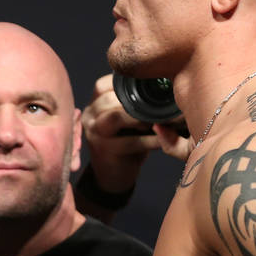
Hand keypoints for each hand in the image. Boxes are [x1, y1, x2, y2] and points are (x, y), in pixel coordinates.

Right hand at [82, 74, 189, 192]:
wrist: (113, 173)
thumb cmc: (126, 139)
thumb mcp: (126, 116)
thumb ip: (134, 100)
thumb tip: (165, 81)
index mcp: (94, 102)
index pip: (106, 83)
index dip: (130, 83)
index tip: (154, 86)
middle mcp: (90, 115)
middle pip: (111, 99)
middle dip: (139, 101)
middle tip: (163, 103)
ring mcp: (94, 133)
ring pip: (116, 117)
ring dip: (142, 118)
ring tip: (161, 120)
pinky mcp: (104, 151)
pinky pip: (130, 142)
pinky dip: (150, 140)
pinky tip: (163, 138)